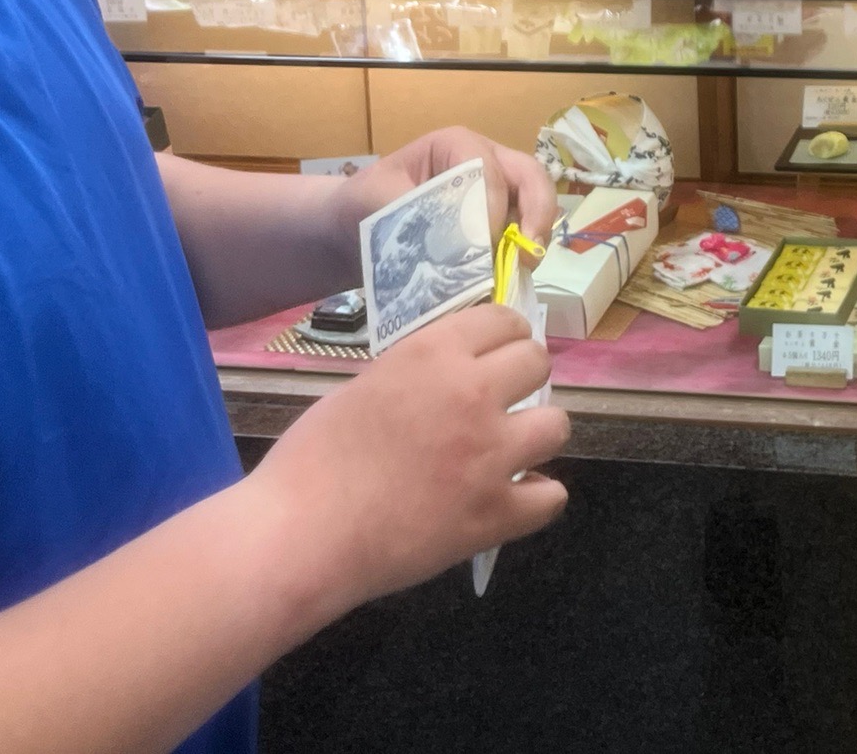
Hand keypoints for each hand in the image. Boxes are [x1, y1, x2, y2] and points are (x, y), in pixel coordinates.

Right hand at [247, 304, 567, 615]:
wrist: (299, 536)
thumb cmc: (311, 460)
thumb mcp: (362, 388)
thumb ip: (415, 376)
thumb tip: (446, 379)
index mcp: (433, 354)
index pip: (503, 320)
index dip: (502, 337)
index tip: (493, 355)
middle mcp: (473, 394)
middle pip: (537, 362)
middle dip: (523, 378)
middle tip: (500, 402)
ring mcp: (491, 456)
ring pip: (556, 426)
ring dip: (535, 435)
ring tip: (509, 451)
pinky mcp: (495, 514)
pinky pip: (551, 496)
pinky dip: (535, 498)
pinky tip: (512, 500)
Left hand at [330, 127, 556, 268]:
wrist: (356, 226)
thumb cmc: (365, 205)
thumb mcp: (376, 201)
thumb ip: (416, 214)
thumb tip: (456, 245)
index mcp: (455, 145)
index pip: (487, 168)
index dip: (489, 206)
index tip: (478, 245)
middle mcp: (486, 161)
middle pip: (530, 177)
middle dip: (535, 215)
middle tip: (526, 257)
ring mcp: (498, 192)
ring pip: (535, 205)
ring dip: (533, 238)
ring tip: (521, 271)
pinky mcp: (500, 222)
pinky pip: (525, 231)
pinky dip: (522, 254)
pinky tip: (511, 278)